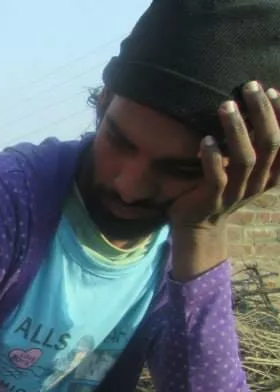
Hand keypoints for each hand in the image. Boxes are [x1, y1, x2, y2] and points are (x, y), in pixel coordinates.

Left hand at [167, 83, 279, 279]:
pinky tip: (206, 140)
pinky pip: (217, 178)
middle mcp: (259, 181)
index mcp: (272, 172)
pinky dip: (212, 158)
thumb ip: (252, 142)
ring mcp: (237, 192)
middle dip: (263, 112)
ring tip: (226, 105)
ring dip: (236, 129)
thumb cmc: (221, 186)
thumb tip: (257, 102)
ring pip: (245, 159)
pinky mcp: (214, 200)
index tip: (273, 90)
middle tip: (250, 87)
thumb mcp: (244, 166)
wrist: (198, 225)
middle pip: (270, 143)